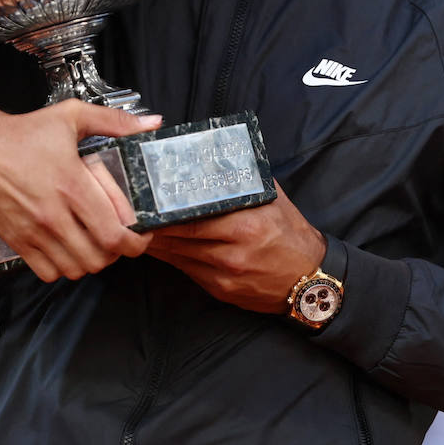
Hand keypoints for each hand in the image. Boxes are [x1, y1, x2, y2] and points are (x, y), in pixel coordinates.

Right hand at [0, 93, 157, 281]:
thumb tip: (152, 123)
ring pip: (75, 269)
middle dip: (116, 252)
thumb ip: (115, 121)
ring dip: (91, 261)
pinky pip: (48, 273)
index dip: (136, 242)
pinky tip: (67, 248)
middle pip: (99, 258)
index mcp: (72, 185)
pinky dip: (62, 267)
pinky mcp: (16, 241)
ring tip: (94, 243)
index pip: (114, 235)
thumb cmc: (22, 133)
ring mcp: (33, 232)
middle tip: (118, 237)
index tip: (141, 234)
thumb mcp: (71, 116)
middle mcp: (53, 214)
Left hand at [146, 182, 325, 312]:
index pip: (192, 215)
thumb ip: (242, 177)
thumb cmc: (290, 232)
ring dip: (155, 242)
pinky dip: (170, 257)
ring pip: (177, 255)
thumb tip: (213, 155)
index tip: (147, 197)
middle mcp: (232, 251)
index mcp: (244, 224)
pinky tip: (158, 246)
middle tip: (132, 210)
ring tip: (137, 227)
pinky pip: (186, 270)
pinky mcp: (220, 290)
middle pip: (178, 236)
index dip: (165, 209)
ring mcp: (224, 274)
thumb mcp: (271, 198)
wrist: (311, 277)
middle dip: (152, 225)